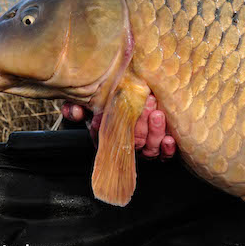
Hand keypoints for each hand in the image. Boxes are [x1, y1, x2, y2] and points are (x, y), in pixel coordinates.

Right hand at [61, 94, 176, 159]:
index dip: (111, 130)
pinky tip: (169, 139)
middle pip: (134, 142)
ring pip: (149, 148)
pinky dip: (167, 149)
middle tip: (146, 102)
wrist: (142, 90)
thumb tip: (75, 112)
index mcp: (111, 135)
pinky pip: (165, 155)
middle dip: (139, 123)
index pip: (110, 140)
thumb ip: (78, 105)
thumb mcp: (95, 96)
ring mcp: (146, 146)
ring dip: (154, 132)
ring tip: (157, 114)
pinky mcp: (163, 147)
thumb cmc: (116, 94)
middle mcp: (129, 142)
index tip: (113, 117)